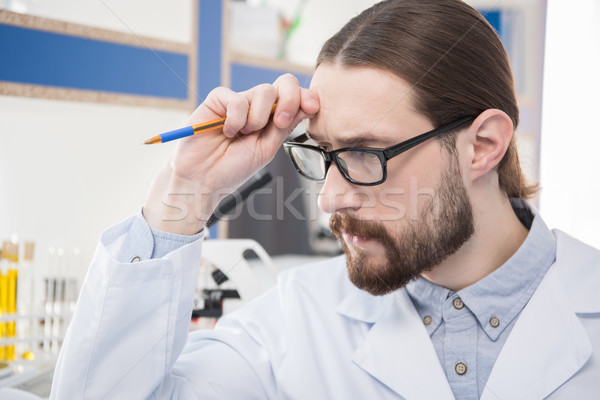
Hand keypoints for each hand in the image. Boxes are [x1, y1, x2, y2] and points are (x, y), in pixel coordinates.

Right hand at [143, 74, 319, 234]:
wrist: (204, 179)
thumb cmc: (233, 168)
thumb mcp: (267, 149)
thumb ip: (285, 126)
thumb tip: (308, 105)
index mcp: (273, 118)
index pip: (294, 96)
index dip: (305, 97)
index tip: (312, 108)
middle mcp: (257, 106)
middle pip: (284, 83)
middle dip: (289, 101)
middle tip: (280, 123)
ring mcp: (238, 101)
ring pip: (263, 91)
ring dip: (258, 118)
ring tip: (243, 135)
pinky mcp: (218, 100)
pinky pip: (237, 99)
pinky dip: (236, 119)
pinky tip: (227, 132)